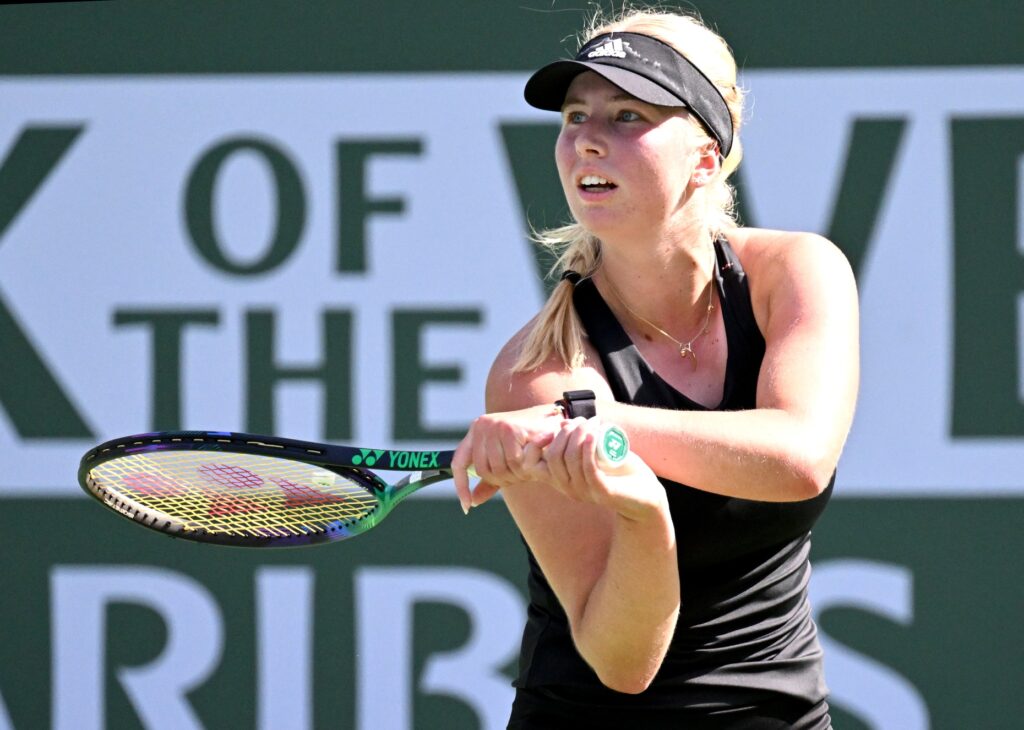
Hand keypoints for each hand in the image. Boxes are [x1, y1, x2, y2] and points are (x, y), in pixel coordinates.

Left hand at [451, 403, 563, 511]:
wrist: (553, 424)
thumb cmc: (528, 444)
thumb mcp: (505, 462)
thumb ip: (489, 480)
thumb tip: (472, 502)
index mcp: (476, 431)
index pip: (459, 462)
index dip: (461, 486)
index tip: (467, 506)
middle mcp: (482, 426)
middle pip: (482, 470)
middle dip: (501, 480)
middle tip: (518, 476)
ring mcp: (495, 426)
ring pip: (498, 468)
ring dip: (515, 475)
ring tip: (527, 467)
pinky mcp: (510, 429)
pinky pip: (513, 462)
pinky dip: (524, 467)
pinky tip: (534, 460)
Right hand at [536, 418, 664, 521]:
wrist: (645, 491)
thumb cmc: (618, 469)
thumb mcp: (595, 453)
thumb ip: (579, 441)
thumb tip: (563, 424)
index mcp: (561, 480)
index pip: (533, 464)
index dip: (538, 442)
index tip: (560, 425)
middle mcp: (568, 489)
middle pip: (553, 457)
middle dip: (566, 433)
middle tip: (584, 421)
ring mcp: (585, 493)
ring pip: (570, 460)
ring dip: (580, 434)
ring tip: (594, 422)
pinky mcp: (603, 493)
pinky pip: (589, 469)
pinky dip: (588, 449)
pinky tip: (593, 435)